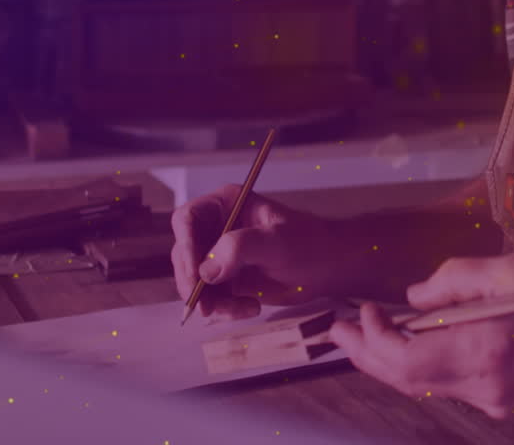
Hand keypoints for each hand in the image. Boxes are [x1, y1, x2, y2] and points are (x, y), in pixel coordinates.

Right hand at [170, 184, 346, 320]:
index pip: (187, 219)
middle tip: (205, 305)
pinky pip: (211, 297)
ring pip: (194, 281)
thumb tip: (207, 269)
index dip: (185, 244)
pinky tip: (252, 308)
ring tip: (242, 308)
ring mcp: (220, 255)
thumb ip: (240, 248)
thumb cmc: (310, 244)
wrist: (330, 267)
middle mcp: (217, 228)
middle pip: (184, 253)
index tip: (196, 272)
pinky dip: (225, 308)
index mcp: (227, 204)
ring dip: (211, 300)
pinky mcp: (227, 279)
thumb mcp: (276, 241)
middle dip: (192, 282)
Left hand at [328, 253, 513, 418]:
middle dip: (368, 356)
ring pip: (429, 385)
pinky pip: (454, 384)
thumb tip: (413, 297)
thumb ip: (456, 282)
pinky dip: (426, 362)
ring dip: (394, 360)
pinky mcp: (510, 400)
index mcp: (487, 350)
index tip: (357, 311)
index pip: (406, 360)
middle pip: (409, 381)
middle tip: (337, 331)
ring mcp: (499, 400)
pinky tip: (417, 338)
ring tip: (368, 330)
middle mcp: (487, 387)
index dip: (372, 340)